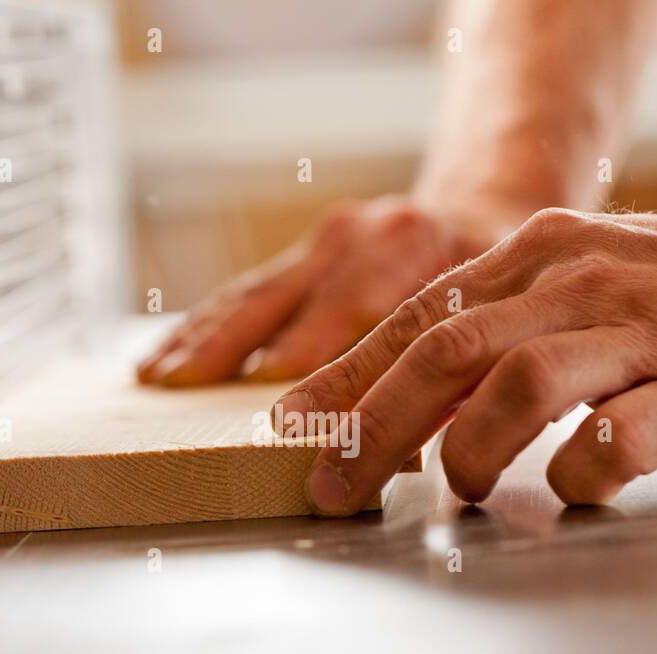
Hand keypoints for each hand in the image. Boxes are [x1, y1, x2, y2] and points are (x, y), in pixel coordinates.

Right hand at [136, 197, 492, 385]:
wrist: (476, 213)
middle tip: (189, 386)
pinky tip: (161, 356)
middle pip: (288, 295)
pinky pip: (242, 293)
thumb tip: (410, 437)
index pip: (362, 304)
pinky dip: (199, 326)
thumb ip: (458, 364)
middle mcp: (363, 237)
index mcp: (419, 246)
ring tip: (158, 378)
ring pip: (253, 294)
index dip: (317, 345)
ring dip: (202, 338)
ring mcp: (325, 242)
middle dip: (234, 344)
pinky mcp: (301, 255)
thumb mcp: (498, 313)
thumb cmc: (493, 280)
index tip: (279, 384)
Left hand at [276, 201, 656, 512]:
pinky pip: (623, 433)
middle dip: (372, 425)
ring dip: (472, 448)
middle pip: (448, 351)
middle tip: (333, 486)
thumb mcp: (581, 283)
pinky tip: (573, 490)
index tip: (295, 428)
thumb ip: (499, 324)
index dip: (348, 376)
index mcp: (539, 254)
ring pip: (522, 383)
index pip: (419, 317)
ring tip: (462, 491)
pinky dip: (583, 469)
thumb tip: (400, 392)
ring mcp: (641, 334)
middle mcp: (580, 284)